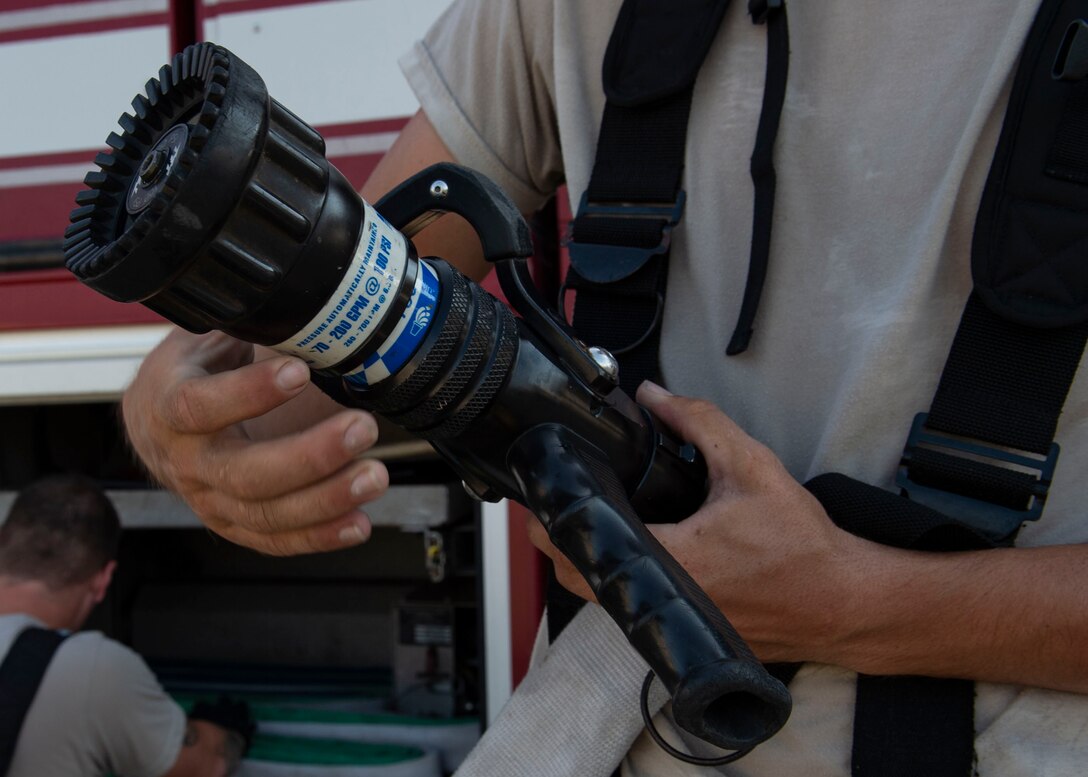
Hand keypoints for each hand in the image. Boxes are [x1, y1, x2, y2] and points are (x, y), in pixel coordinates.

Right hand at [123, 328, 388, 554]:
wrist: (161, 420)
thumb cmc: (195, 372)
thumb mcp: (211, 337)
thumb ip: (252, 328)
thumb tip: (309, 302)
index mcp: (170, 404)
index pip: (199, 405)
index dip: (248, 394)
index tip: (298, 372)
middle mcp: (187, 460)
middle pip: (243, 473)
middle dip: (310, 455)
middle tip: (362, 428)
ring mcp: (210, 499)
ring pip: (265, 513)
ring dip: (327, 498)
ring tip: (375, 475)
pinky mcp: (234, 524)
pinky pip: (276, 540)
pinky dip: (321, 536)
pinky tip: (359, 523)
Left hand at [526, 381, 869, 663]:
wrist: (843, 600)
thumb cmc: (802, 543)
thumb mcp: (750, 466)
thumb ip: (697, 423)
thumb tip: (653, 395)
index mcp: (673, 559)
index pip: (584, 547)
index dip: (550, 522)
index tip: (541, 495)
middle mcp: (664, 599)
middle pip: (579, 580)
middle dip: (558, 543)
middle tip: (556, 505)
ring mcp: (671, 622)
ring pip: (604, 596)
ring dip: (589, 560)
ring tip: (590, 518)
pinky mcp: (684, 629)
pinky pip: (634, 606)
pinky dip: (622, 577)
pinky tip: (633, 545)